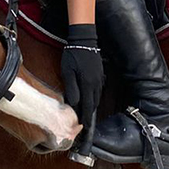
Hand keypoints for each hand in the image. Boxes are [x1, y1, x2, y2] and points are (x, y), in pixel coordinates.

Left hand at [60, 24, 102, 148]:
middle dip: (89, 115)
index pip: (88, 107)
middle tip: (84, 124)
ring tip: (86, 114)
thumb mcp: (68, 73)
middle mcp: (96, 85)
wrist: (84, 40)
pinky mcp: (100, 75)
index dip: (86, 118)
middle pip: (94, 105)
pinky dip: (93, 98)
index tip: (84, 128)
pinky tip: (89, 99)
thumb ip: (72, 89)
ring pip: (96, 98)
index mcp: (88, 85)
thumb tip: (75, 104)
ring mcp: (100, 80)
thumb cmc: (73, 56)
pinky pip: (98, 91)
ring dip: (91, 107)